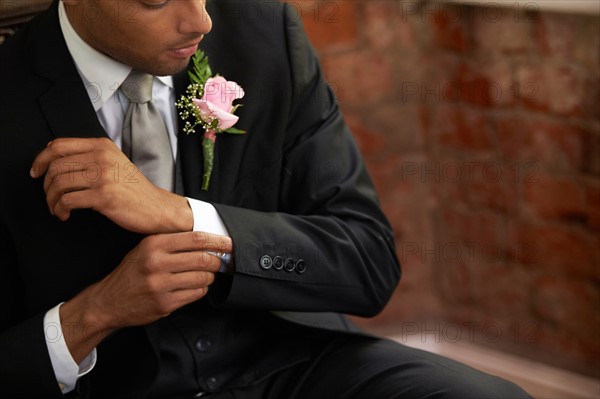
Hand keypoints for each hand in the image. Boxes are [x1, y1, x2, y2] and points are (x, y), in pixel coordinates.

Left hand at [30, 137, 192, 233]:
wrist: (156, 207)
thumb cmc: (134, 189)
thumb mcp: (114, 163)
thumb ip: (90, 157)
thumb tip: (54, 159)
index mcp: (102, 146)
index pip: (58, 145)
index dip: (40, 159)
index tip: (36, 172)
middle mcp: (102, 157)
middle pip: (55, 166)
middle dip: (46, 185)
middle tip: (50, 197)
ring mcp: (103, 176)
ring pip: (59, 184)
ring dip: (52, 200)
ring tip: (57, 208)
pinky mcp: (103, 196)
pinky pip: (68, 201)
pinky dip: (61, 210)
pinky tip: (65, 214)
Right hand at [59, 231, 231, 362]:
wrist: (109, 301)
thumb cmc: (132, 272)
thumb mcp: (145, 248)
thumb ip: (172, 242)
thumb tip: (207, 240)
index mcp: (154, 245)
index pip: (195, 239)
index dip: (217, 241)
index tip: (228, 243)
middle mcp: (156, 264)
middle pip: (203, 259)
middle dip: (216, 261)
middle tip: (219, 262)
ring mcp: (160, 286)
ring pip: (202, 278)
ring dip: (209, 276)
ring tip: (206, 274)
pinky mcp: (164, 304)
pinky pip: (195, 294)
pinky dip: (201, 290)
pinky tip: (195, 286)